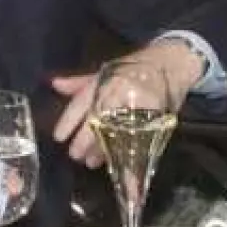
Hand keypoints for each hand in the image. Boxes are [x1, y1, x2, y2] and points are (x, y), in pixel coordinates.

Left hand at [52, 41, 202, 168]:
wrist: (171, 63)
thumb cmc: (134, 68)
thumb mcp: (105, 71)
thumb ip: (80, 83)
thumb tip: (55, 84)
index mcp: (105, 79)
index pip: (82, 102)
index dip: (68, 121)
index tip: (59, 137)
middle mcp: (119, 91)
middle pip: (97, 120)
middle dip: (84, 140)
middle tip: (76, 155)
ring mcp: (138, 105)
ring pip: (115, 132)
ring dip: (102, 150)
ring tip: (92, 162)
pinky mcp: (154, 116)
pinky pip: (137, 138)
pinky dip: (128, 153)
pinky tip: (118, 163)